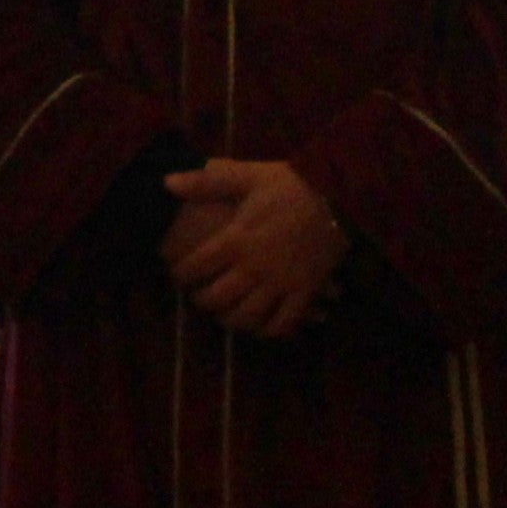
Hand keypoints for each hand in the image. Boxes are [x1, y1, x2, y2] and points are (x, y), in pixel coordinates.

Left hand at [161, 160, 344, 337]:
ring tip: (223, 314)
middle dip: (201, 301)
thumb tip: (166, 183)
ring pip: (248, 316)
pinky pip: (285, 321)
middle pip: (218, 297)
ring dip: (230, 320)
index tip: (174, 273)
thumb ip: (206, 183)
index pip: (196, 266)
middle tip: (197, 296)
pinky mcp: (307, 291)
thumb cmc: (289, 185)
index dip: (179, 273)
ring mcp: (282, 282)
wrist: (340, 196)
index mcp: (237, 239)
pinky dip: (270, 330)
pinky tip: (260, 327)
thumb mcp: (247, 177)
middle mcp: (256, 266)